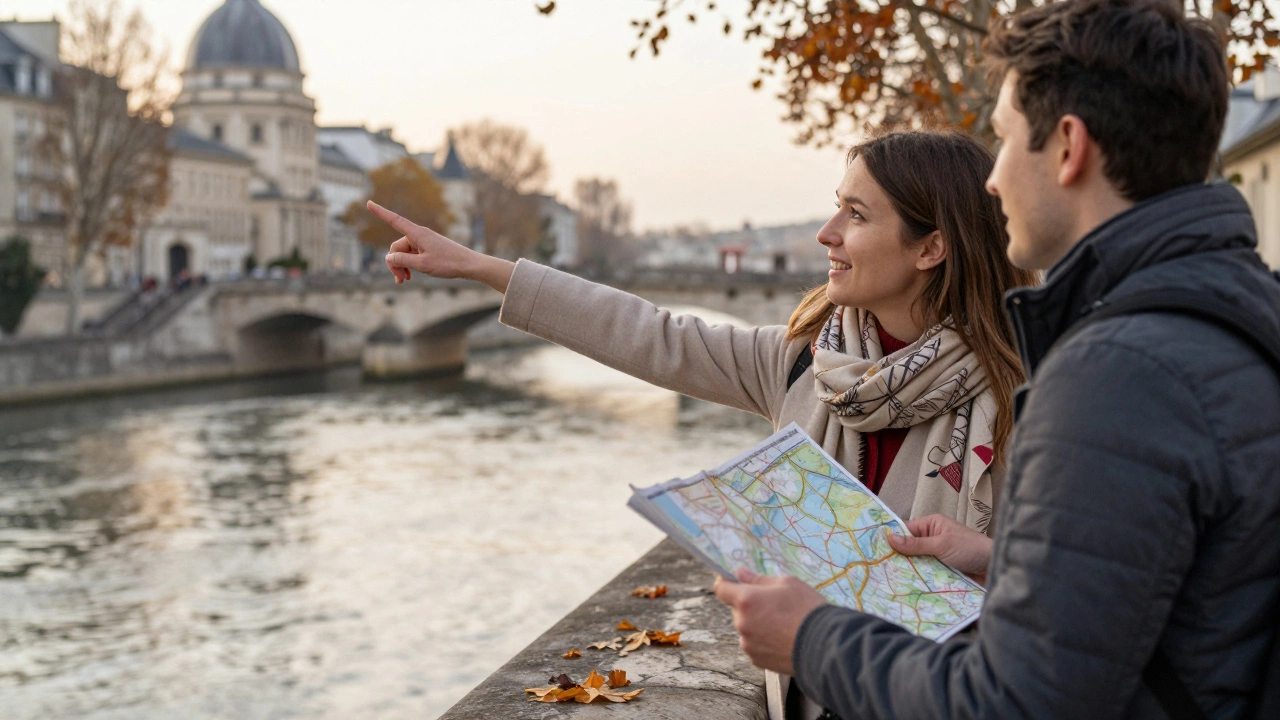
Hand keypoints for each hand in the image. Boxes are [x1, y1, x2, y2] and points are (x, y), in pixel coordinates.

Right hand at [368, 201, 513, 291]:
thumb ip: (402, 261)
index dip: (380, 212)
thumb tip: (388, 257)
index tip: (369, 202)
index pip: (394, 220)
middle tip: (400, 281)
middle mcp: (419, 235)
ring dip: (401, 267)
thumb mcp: (423, 265)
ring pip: (403, 254)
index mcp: (417, 234)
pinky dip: (409, 266)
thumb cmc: (448, 263)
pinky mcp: (428, 249)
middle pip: (396, 247)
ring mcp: (423, 243)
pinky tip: (410, 277)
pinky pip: (412, 256)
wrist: (469, 265)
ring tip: (404, 281)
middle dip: (394, 264)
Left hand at [714, 568, 827, 674]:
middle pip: (737, 610)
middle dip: (750, 606)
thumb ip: (759, 579)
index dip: (726, 583)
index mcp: (746, 600)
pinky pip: (755, 645)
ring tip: (783, 624)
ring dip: (757, 624)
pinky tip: (783, 638)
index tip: (733, 582)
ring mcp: (748, 644)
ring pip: (747, 629)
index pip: (721, 589)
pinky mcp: (757, 660)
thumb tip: (740, 573)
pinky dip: (764, 640)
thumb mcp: (787, 583)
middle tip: (774, 605)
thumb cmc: (807, 609)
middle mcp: (742, 623)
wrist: (825, 646)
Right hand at [887, 514, 992, 584]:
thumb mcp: (941, 544)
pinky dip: (919, 579)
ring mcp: (937, 556)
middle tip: (879, 570)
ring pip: (916, 563)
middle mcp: (932, 539)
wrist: (995, 567)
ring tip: (890, 581)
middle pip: (909, 549)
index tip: (875, 551)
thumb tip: (890, 538)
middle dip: (898, 558)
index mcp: (931, 525)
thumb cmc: (971, 548)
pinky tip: (907, 588)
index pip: (905, 531)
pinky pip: (926, 574)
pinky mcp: (942, 570)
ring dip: (909, 571)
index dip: (892, 540)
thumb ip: (916, 544)